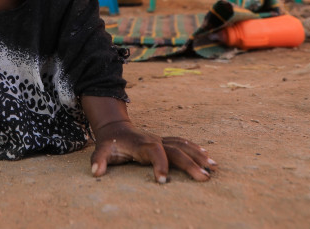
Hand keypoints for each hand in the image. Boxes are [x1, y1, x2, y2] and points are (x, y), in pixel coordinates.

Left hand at [90, 121, 215, 182]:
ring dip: (198, 156)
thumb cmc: (110, 142)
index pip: (154, 152)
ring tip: (214, 167)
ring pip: (183, 146)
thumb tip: (95, 172)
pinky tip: (207, 156)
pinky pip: (183, 144)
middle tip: (204, 178)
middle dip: (190, 164)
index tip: (163, 181)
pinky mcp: (164, 142)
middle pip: (175, 150)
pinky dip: (195, 149)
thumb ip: (98, 160)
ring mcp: (161, 140)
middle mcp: (155, 140)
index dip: (159, 164)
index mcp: (141, 144)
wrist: (115, 127)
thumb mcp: (101, 149)